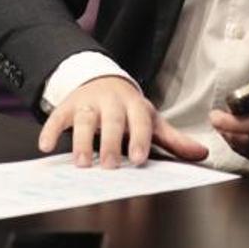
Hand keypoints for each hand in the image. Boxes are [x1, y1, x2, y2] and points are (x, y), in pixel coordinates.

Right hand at [38, 76, 208, 167]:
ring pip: (84, 119)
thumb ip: (174, 139)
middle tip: (110, 166)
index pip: (140, 121)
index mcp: (135, 105)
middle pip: (112, 121)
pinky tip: (45, 145)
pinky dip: (49, 129)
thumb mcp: (151, 120)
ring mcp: (88, 102)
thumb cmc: (129, 109)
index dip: (139, 138)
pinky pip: (57, 117)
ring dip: (82, 140)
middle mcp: (111, 101)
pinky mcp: (67, 106)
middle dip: (110, 143)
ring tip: (81, 163)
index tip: (138, 158)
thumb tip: (203, 153)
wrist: (102, 81)